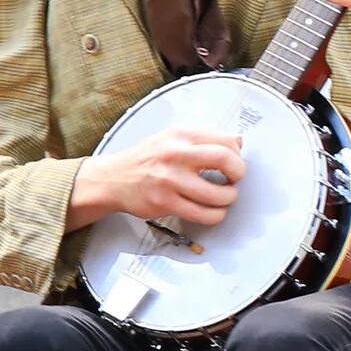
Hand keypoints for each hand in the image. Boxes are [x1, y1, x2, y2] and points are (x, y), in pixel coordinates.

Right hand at [71, 128, 243, 230]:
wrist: (112, 178)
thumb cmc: (145, 160)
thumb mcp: (171, 138)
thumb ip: (203, 139)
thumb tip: (238, 141)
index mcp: (179, 135)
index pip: (226, 140)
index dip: (238, 154)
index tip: (234, 163)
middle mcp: (174, 154)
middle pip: (226, 160)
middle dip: (239, 173)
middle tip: (234, 180)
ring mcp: (169, 179)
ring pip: (219, 194)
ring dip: (228, 199)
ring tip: (222, 198)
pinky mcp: (164, 202)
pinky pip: (204, 214)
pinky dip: (215, 215)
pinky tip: (211, 211)